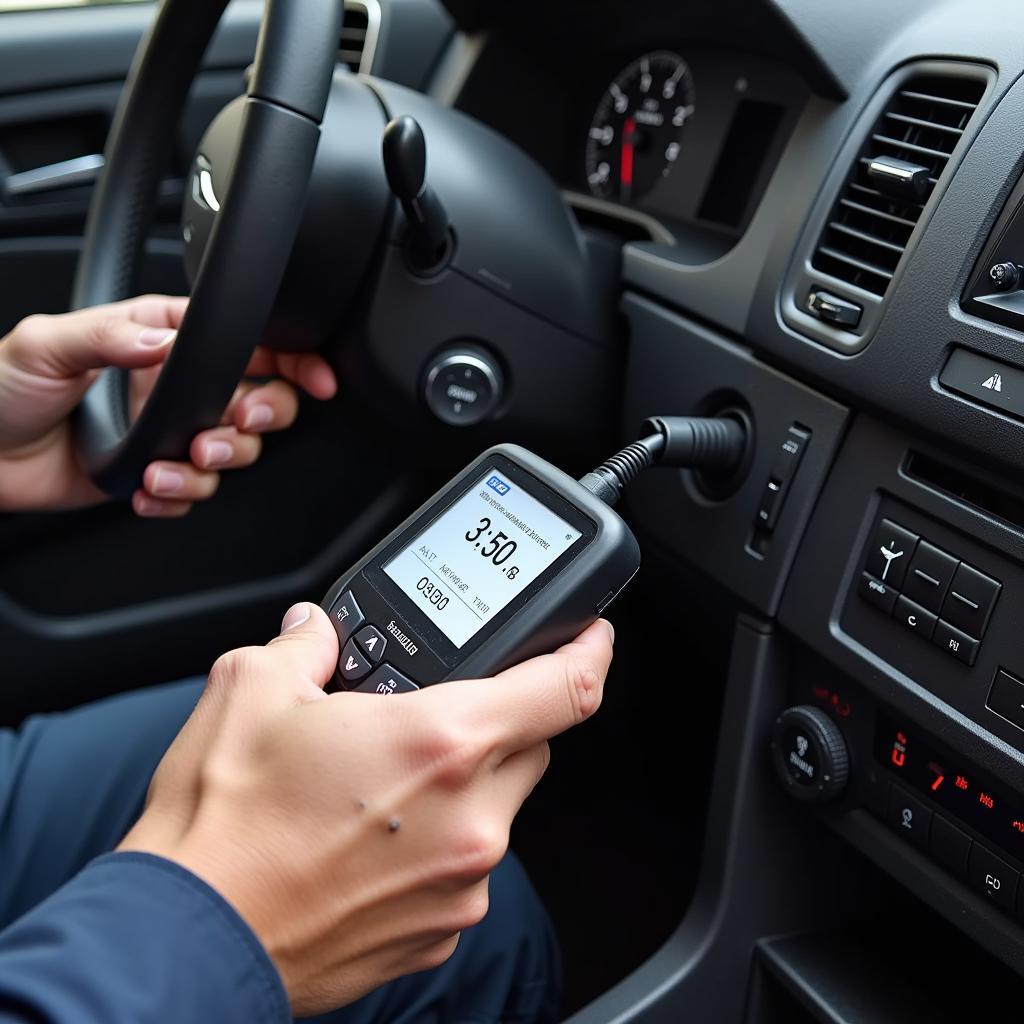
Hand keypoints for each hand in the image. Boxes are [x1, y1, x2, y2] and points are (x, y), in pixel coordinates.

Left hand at [0, 296, 336, 516]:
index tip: (313, 378)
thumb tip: (162, 341)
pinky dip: (177, 497)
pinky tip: (144, 488)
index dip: (290, 358)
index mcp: (158, 338)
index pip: (243, 340)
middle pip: (258, 400)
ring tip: (171, 467)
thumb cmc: (1, 388)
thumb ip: (108, 336)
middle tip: (229, 430)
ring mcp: (168, 433)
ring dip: (212, 466)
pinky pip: (193, 492)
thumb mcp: (45, 344)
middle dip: (260, 419)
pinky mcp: (154, 474)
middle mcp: (173, 386)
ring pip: (233, 452)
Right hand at [118, 606, 613, 1015]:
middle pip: (530, 748)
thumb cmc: (223, 827)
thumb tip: (317, 630)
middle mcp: (471, 820)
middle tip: (432, 714)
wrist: (186, 940)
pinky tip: (372, 841)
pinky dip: (438, 844)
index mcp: (441, 743)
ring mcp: (460, 886)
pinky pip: (464, 870)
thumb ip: (304, 644)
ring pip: (498, 811)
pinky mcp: (439, 933)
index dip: (591, 652)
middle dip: (497, 721)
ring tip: (380, 786)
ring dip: (461, 787)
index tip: (593, 637)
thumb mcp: (252, 691)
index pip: (565, 689)